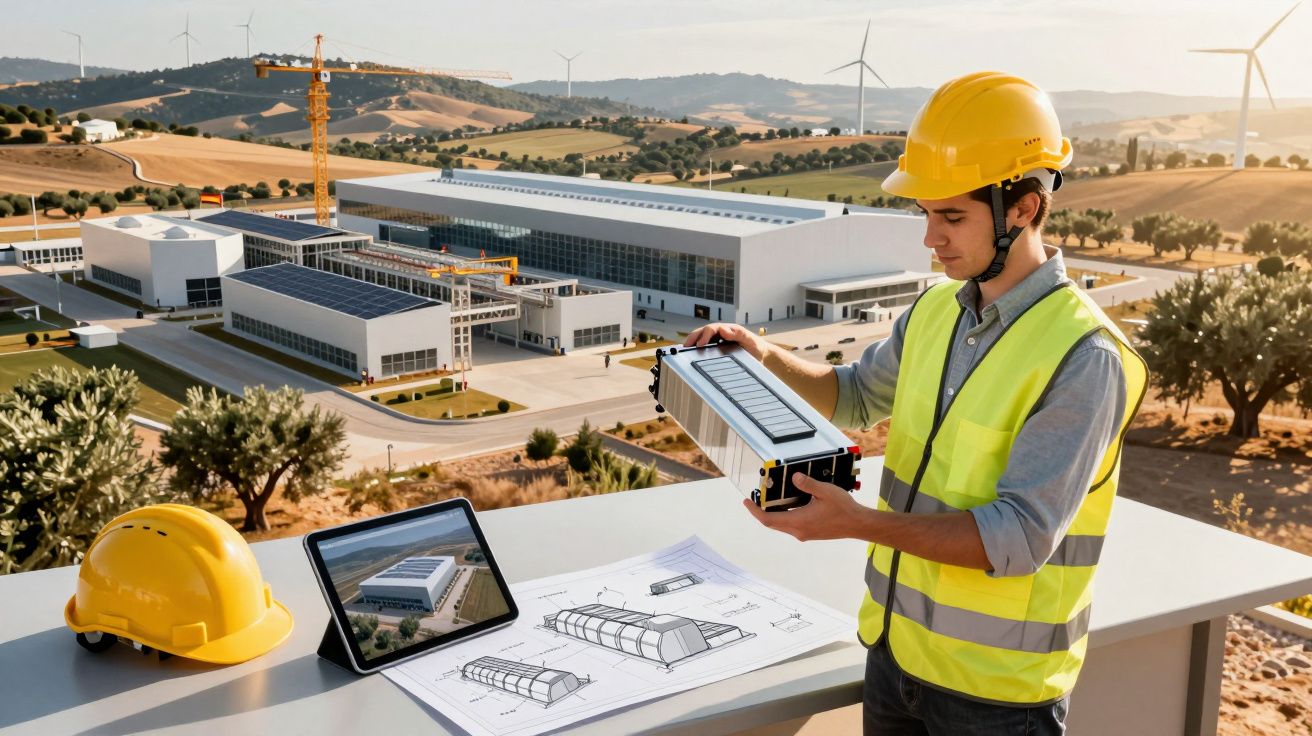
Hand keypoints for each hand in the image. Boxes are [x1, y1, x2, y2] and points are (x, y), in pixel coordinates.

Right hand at [683, 323, 767, 360]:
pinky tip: (691, 355)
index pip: (712, 328)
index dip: (704, 335)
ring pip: (702, 338)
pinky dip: (696, 349)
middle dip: (693, 338)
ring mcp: (718, 340)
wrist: (761, 354)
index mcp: (727, 329)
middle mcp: (721, 333)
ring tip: (684, 351)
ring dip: (692, 343)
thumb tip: (723, 329)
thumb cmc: (756, 346)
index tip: (699, 344)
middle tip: (685, 347)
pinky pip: (705, 347)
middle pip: (703, 332)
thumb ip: (738, 334)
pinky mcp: (717, 348)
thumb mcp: (750, 339)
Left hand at [743, 472, 867, 541]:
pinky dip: (783, 516)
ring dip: (773, 514)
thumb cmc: (843, 508)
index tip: (746, 502)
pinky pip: (791, 525)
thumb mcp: (824, 491)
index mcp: (799, 521)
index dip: (754, 511)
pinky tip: (787, 505)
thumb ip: (807, 484)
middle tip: (753, 500)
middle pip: (772, 523)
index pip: (768, 519)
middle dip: (761, 512)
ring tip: (768, 501)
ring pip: (781, 525)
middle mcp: (799, 531)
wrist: (857, 524)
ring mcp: (804, 533)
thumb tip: (794, 477)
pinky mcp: (810, 533)